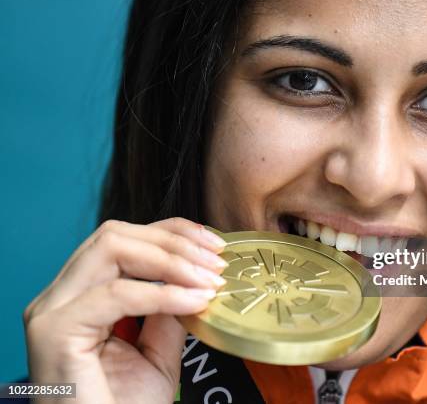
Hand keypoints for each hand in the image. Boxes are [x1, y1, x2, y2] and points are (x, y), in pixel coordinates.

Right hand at [23, 218, 227, 403]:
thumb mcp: (158, 351)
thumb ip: (169, 311)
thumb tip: (196, 278)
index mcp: (80, 295)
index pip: (124, 238)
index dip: (173, 233)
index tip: (215, 244)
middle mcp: (61, 296)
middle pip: (116, 235)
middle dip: (175, 241)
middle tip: (216, 262)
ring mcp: (53, 309)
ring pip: (112, 249)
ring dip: (171, 259)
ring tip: (208, 279)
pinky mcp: (56, 330)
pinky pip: (116, 293)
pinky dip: (162, 293)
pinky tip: (195, 301)